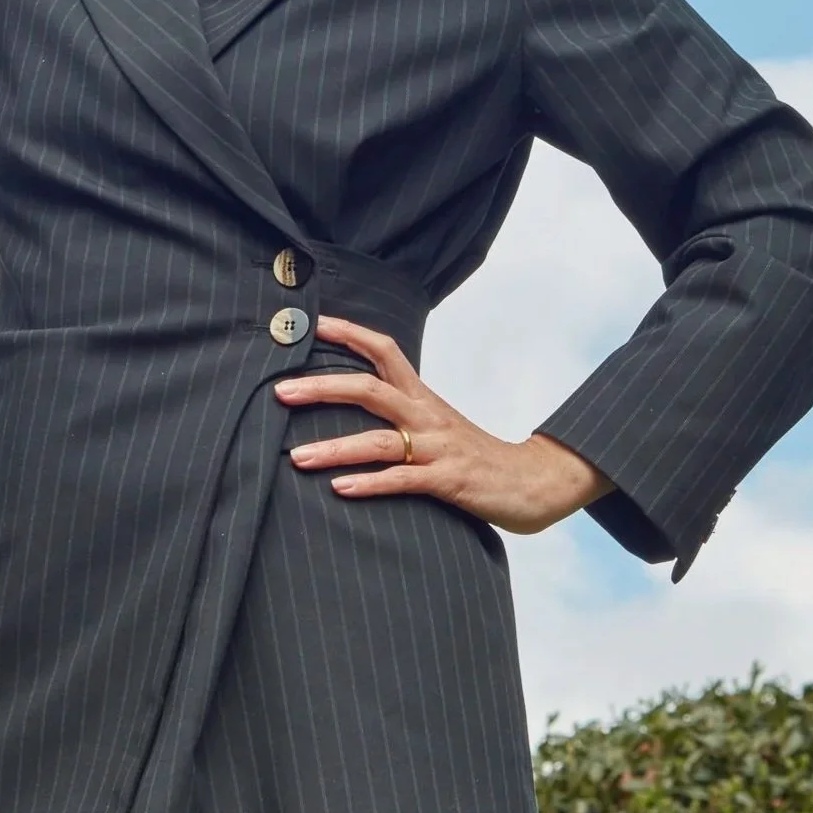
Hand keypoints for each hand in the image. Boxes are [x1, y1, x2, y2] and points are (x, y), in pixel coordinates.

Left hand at [274, 315, 612, 535]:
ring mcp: (437, 448)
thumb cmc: (476, 455)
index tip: (312, 324)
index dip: (350, 334)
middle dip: (321, 388)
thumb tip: (354, 399)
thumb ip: (401, 412)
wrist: (534, 481)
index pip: (385, 351)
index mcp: (423, 397)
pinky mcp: (448, 482)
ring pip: (378, 440)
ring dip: (334, 447)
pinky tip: (340, 488)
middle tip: (279, 391)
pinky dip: (369, 483)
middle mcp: (427, 415)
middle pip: (369, 389)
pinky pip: (402, 480)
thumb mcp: (438, 424)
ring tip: (297, 457)